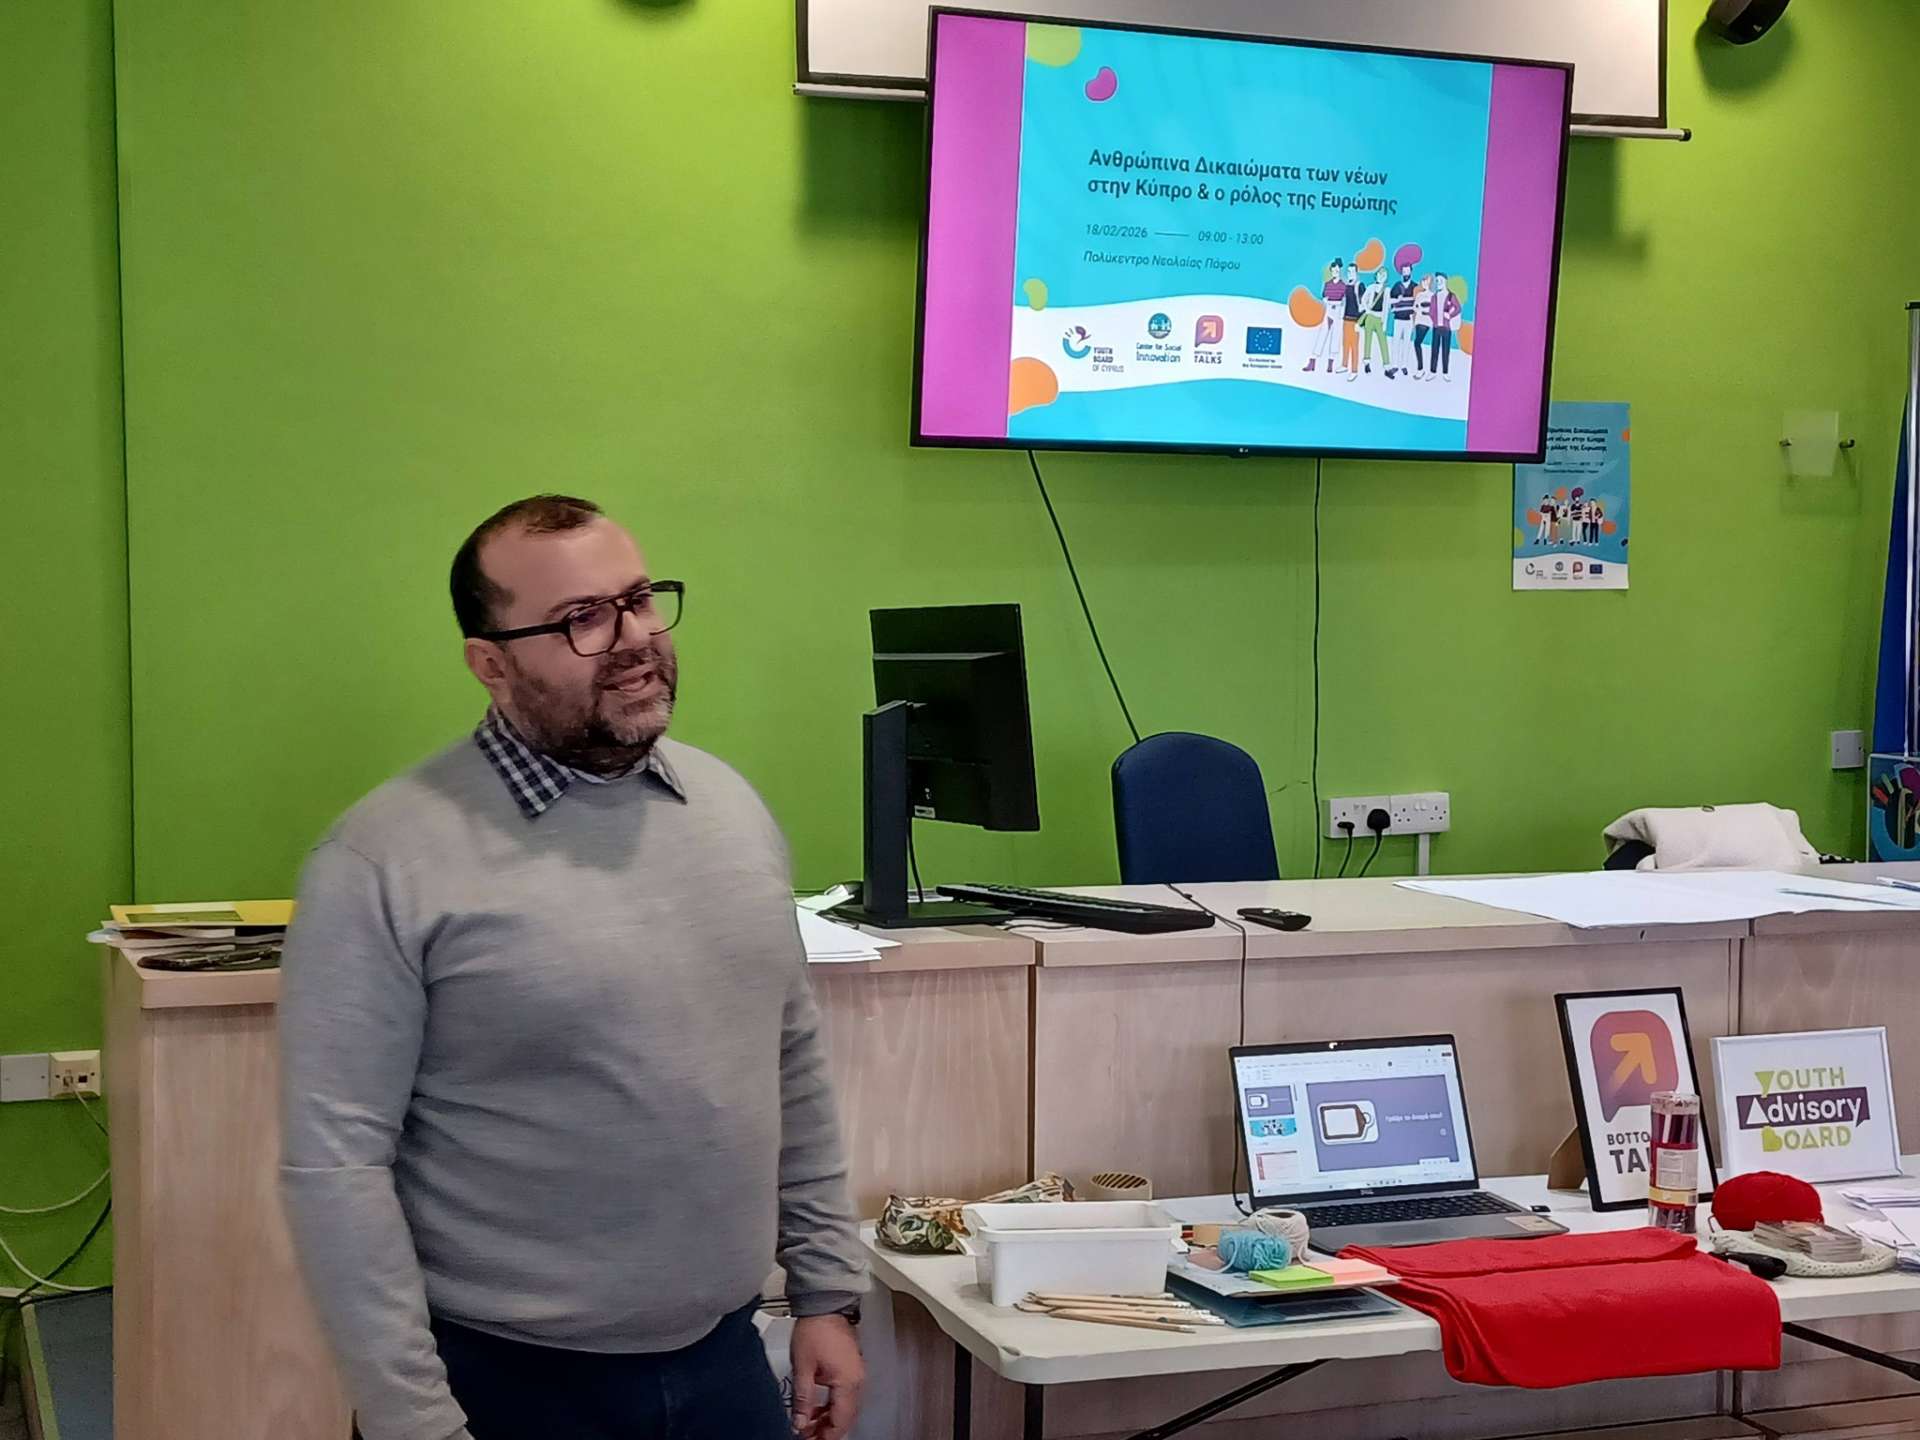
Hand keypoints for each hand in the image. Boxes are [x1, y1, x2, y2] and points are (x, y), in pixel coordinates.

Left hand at [789, 1313, 863, 1439]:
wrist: (824, 1305)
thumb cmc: (815, 1329)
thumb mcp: (803, 1368)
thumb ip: (803, 1399)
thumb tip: (800, 1422)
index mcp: (848, 1381)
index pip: (840, 1420)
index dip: (825, 1436)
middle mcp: (857, 1379)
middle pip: (846, 1416)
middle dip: (827, 1430)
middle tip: (808, 1436)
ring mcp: (856, 1372)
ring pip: (846, 1407)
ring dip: (828, 1418)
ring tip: (808, 1424)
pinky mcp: (851, 1366)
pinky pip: (845, 1394)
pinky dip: (832, 1405)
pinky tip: (817, 1408)